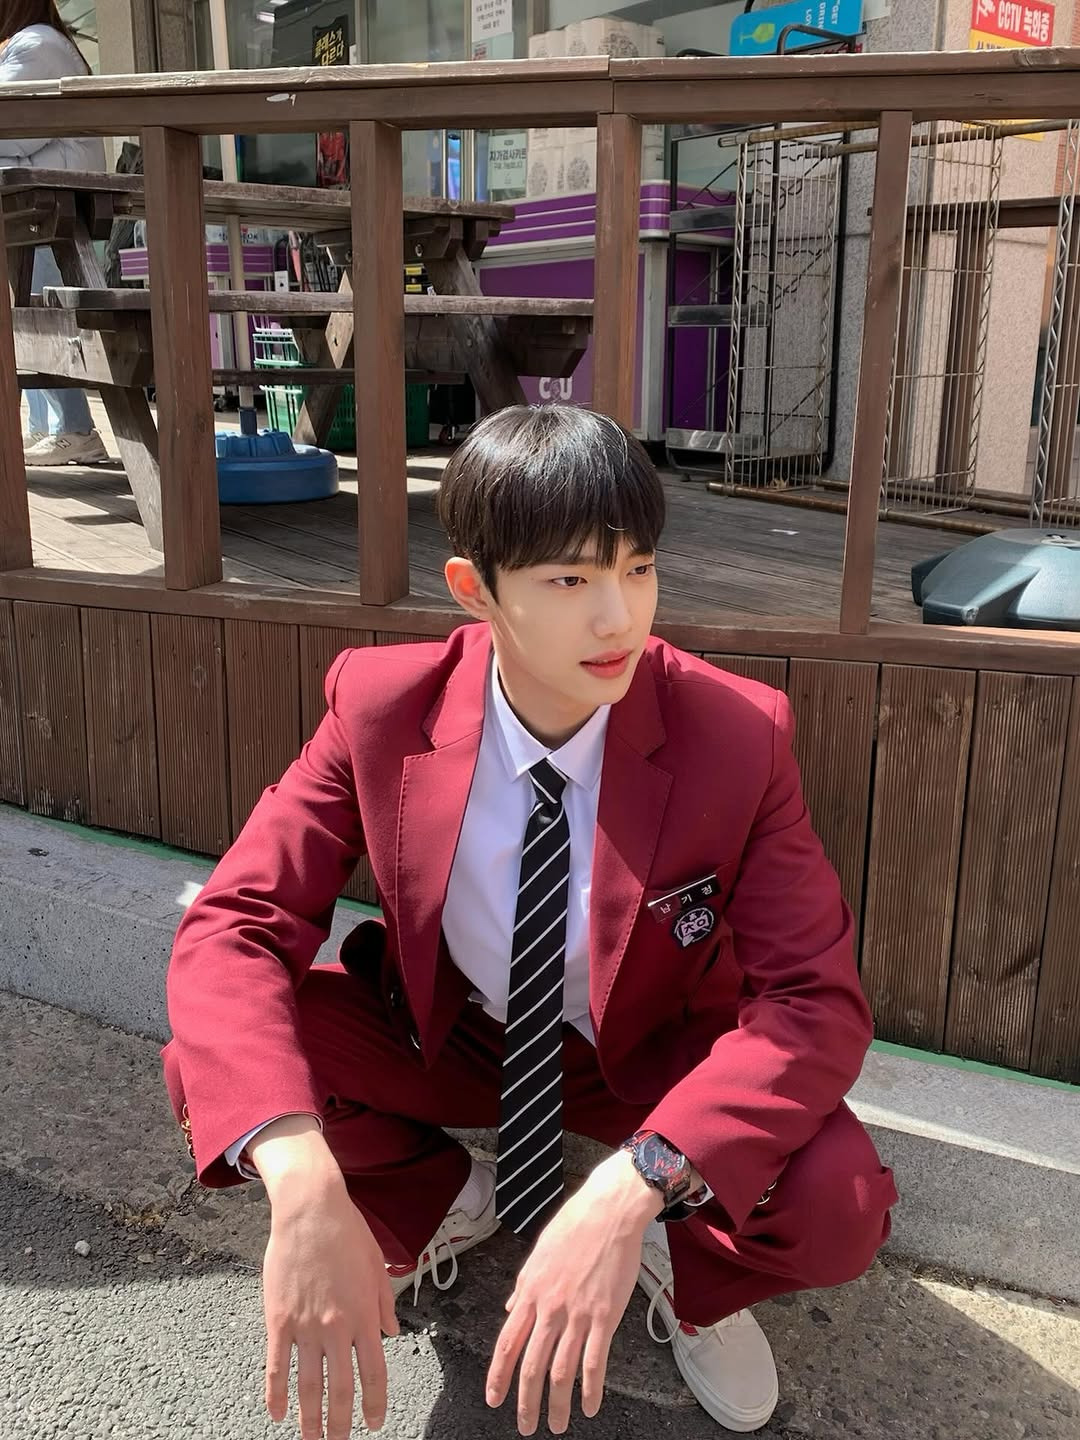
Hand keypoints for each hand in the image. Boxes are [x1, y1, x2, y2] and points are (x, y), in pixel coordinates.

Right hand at [251, 1118, 399, 1439]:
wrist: (311, 1208)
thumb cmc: (347, 1232)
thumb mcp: (377, 1265)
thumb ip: (383, 1304)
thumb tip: (390, 1334)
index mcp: (364, 1314)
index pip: (373, 1372)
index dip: (374, 1403)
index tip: (374, 1423)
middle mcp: (337, 1326)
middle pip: (340, 1387)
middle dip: (341, 1423)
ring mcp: (306, 1325)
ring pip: (307, 1384)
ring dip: (309, 1418)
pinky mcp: (279, 1318)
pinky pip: (277, 1364)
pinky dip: (275, 1392)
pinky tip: (276, 1413)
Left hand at [485, 1151, 661, 1434]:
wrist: (608, 1212)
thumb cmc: (574, 1227)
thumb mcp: (538, 1254)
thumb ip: (523, 1287)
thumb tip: (511, 1309)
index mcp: (530, 1292)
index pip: (507, 1343)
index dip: (498, 1375)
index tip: (493, 1399)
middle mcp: (550, 1307)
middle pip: (531, 1365)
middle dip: (525, 1402)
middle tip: (525, 1426)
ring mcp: (577, 1314)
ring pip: (561, 1371)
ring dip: (557, 1404)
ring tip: (557, 1425)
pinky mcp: (604, 1316)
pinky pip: (595, 1361)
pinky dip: (591, 1389)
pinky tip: (589, 1406)